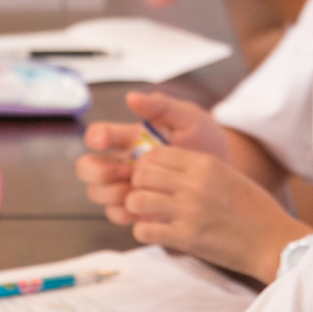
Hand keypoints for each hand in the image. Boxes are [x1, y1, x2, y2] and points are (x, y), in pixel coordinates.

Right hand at [76, 91, 227, 224]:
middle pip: (87, 167)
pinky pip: (117, 214)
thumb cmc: (204, 138)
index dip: (95, 137)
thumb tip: (131, 97)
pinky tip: (144, 208)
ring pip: (97, 192)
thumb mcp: (188, 118)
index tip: (104, 141)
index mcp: (130, 137)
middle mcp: (123, 162)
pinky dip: (125, 212)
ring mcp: (128, 186)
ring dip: (110, 193)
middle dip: (97, 171)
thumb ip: (162, 106)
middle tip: (125, 172)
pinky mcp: (139, 207)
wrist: (226, 170)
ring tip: (137, 189)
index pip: (98, 135)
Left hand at [124, 148, 311, 282]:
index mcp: (205, 163)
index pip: (156, 153)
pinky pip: (144, 230)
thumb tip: (162, 170)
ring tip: (148, 216)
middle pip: (142, 174)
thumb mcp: (228, 176)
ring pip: (137, 200)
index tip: (149, 178)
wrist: (273, 241)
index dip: (145, 165)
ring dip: (136, 209)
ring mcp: (189, 210)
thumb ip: (197, 170)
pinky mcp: (186, 237)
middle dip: (136, 186)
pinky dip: (144, 232)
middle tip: (144, 197)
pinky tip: (157, 233)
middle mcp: (194, 183)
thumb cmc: (253, 209)